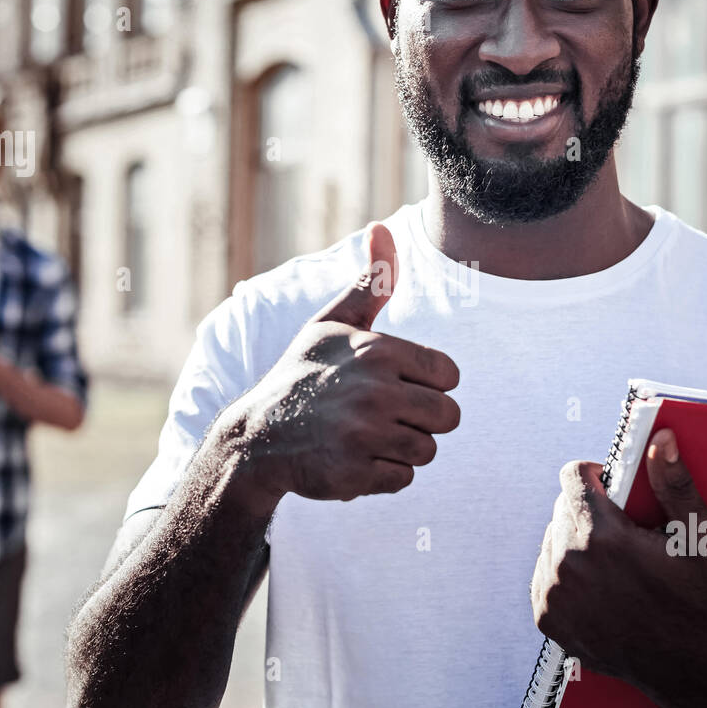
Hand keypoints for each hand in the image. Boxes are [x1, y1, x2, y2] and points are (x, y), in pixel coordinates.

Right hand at [225, 223, 461, 503]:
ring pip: (428, 450)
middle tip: (382, 415)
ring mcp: (365, 437)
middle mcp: (374, 393)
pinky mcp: (356, 476)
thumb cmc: (303, 374)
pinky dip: (384, 475)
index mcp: (377, 352)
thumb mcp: (333, 323)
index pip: (449, 375)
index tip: (393, 383)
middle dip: (421, 419)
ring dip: (402, 448)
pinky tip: (355, 459)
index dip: (427, 383)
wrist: (256, 437)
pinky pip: (404, 480)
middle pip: (448, 417)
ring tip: (367, 437)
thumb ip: (371, 281)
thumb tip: (382, 227)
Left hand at [530, 429, 706, 707]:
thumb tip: (660, 438)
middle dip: (588, 511)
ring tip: (609, 560)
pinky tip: (596, 583)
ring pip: (552, 540)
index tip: (612, 488)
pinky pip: (544, 572)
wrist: (682, 663)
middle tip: (620, 531)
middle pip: (562, 508)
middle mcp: (568, 563)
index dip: (594, 475)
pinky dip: (564, 572)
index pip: (572, 476)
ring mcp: (553, 592)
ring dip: (574, 541)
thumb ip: (674, 482)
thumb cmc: (694, 596)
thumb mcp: (696, 537)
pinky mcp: (546, 615)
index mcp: (602, 536)